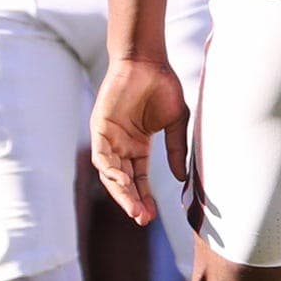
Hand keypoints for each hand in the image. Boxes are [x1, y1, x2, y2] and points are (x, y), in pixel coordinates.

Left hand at [90, 57, 189, 226]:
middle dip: (132, 201)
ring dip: (121, 192)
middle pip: (125, 181)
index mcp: (139, 146)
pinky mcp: (99, 127)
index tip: (152, 217)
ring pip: (111, 173)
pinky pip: (102, 155)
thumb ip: (177, 148)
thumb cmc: (163, 86)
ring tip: (134, 209)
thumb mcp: (176, 121)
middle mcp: (122, 145)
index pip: (140, 179)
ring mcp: (110, 137)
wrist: (147, 61)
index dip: (144, 198)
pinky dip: (110, 170)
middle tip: (142, 220)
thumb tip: (180, 177)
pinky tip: (123, 181)